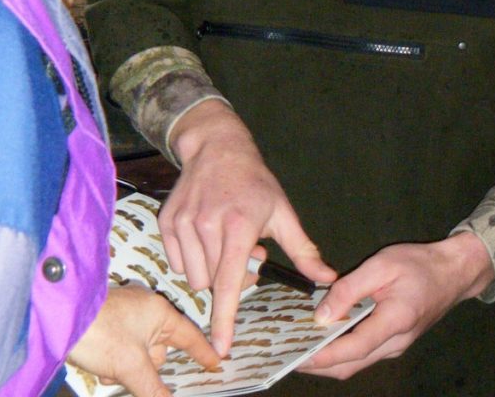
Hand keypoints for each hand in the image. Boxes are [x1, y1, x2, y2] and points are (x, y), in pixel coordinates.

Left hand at [68, 284, 218, 395]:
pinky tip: (101, 367)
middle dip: (145, 368)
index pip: (189, 335)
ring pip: (138, 351)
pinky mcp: (109, 319)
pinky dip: (114, 360)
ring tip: (108, 371)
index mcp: (160, 312)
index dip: (202, 351)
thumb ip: (153, 388)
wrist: (58, 319)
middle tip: (130, 375)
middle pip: (159, 349)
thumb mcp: (130, 366)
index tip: (215, 362)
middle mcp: (147, 309)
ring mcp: (127, 313)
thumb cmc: (99, 333)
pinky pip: (122, 346)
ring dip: (126, 367)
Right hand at [162, 100, 336, 355]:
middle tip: (243, 253)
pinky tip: (206, 235)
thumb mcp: (283, 211)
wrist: (217, 148)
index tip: (222, 347)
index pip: (228, 283)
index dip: (225, 318)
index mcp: (239, 225)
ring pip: (194, 276)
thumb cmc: (255, 182)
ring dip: (210, 270)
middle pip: (213, 284)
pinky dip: (193, 259)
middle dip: (229, 280)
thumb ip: (304, 250)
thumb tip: (327, 278)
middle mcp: (208, 225)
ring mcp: (184, 223)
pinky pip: (177, 263)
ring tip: (224, 242)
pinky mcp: (166, 222)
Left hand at [300, 232, 494, 378]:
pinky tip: (327, 334)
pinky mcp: (396, 341)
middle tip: (289, 353)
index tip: (295, 355)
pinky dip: (343, 350)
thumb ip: (350, 289)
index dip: (321, 356)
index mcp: (394, 322)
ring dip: (329, 359)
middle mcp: (395, 343)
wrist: (455, 272)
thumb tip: (322, 314)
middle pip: (350, 365)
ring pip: (357, 362)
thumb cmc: (420, 263)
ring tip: (301, 343)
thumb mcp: (383, 265)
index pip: (352, 350)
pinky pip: (365, 353)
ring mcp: (397, 346)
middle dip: (318, 365)